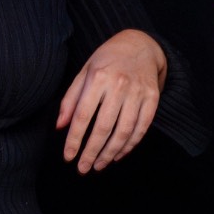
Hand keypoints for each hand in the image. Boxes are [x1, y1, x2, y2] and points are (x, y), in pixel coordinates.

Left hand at [56, 29, 165, 173]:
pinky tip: (118, 154)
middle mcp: (119, 85)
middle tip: (83, 168)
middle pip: (103, 127)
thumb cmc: (107, 60)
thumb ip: (71, 99)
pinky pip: (142, 127)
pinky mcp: (152, 98)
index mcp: (98, 77)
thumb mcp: (84, 72)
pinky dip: (130, 145)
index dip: (74, 139)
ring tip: (99, 165)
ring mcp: (138, 92)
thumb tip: (60, 127)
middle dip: (91, 152)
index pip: (83, 115)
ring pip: (124, 131)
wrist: (140, 45)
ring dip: (110, 153)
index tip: (68, 157)